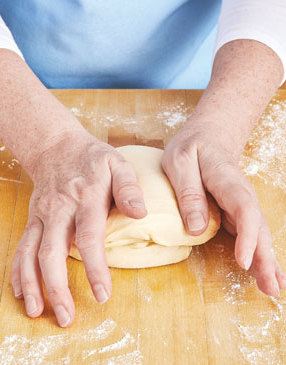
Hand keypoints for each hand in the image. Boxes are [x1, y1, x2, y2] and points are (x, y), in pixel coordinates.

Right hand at [10, 131, 146, 326]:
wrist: (57, 146)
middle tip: (67, 318)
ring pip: (30, 254)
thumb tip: (140, 213)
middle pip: (52, 253)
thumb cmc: (92, 158)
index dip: (95, 268)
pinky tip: (21, 290)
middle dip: (57, 288)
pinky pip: (21, 247)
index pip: (88, 238)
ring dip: (32, 285)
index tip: (102, 294)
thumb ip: (129, 187)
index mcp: (85, 198)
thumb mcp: (117, 164)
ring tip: (36, 312)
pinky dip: (18, 271)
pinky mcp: (32, 218)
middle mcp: (59, 210)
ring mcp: (42, 215)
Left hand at [162, 121, 285, 295]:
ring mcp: (241, 203)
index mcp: (226, 179)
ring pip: (258, 233)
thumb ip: (188, 192)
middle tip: (270, 288)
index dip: (247, 236)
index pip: (244, 208)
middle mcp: (240, 194)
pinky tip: (265, 271)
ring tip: (273, 288)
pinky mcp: (237, 210)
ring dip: (268, 260)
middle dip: (266, 258)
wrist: (210, 135)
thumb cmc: (192, 147)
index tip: (245, 261)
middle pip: (258, 226)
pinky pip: (250, 233)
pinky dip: (259, 252)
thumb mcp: (179, 162)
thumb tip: (195, 229)